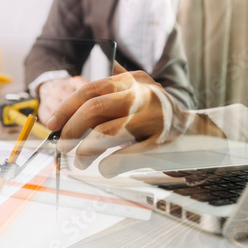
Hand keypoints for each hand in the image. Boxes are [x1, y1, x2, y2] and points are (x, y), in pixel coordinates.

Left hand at [46, 62, 208, 176]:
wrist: (197, 131)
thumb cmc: (155, 112)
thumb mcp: (135, 89)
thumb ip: (110, 84)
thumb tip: (75, 78)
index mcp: (129, 80)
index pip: (90, 90)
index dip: (66, 108)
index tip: (51, 123)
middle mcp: (141, 93)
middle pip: (94, 109)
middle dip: (71, 129)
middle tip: (60, 146)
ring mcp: (153, 116)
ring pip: (107, 132)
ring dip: (86, 150)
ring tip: (80, 161)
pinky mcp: (162, 140)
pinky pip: (128, 154)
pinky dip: (111, 164)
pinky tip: (104, 169)